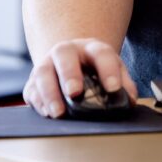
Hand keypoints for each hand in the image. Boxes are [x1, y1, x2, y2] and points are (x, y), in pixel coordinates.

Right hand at [23, 38, 137, 118]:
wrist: (70, 58)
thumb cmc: (93, 66)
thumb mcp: (111, 68)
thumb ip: (123, 82)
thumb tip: (130, 100)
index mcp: (90, 48)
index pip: (101, 54)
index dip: (108, 71)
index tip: (114, 88)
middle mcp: (66, 51)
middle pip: (65, 56)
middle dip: (69, 74)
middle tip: (75, 93)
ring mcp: (47, 64)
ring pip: (43, 73)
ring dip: (50, 93)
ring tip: (58, 112)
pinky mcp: (33, 81)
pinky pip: (31, 90)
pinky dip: (38, 102)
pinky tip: (47, 112)